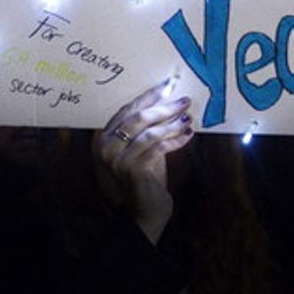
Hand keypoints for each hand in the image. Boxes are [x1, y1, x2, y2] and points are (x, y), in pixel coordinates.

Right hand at [94, 78, 194, 244]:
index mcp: (105, 136)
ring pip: (149, 132)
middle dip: (164, 106)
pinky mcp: (133, 170)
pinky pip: (158, 147)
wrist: (145, 208)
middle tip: (184, 100)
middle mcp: (106, 147)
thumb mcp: (145, 145)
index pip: (128, 109)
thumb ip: (150, 125)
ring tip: (188, 117)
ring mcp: (118, 159)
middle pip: (138, 117)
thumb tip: (170, 98)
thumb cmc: (147, 173)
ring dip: (172, 123)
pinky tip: (188, 134)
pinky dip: (176, 139)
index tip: (169, 85)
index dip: (149, 96)